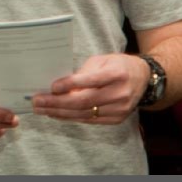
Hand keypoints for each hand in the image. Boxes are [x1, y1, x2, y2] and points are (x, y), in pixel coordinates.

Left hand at [32, 53, 148, 124]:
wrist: (144, 78)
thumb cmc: (119, 66)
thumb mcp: (103, 60)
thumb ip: (83, 73)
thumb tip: (59, 87)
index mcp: (117, 74)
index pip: (91, 81)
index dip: (70, 85)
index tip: (51, 87)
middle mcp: (120, 93)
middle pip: (84, 102)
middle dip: (57, 103)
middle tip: (37, 101)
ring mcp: (120, 108)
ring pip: (84, 114)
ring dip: (60, 113)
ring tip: (42, 109)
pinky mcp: (117, 119)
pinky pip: (89, 120)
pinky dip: (71, 117)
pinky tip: (57, 114)